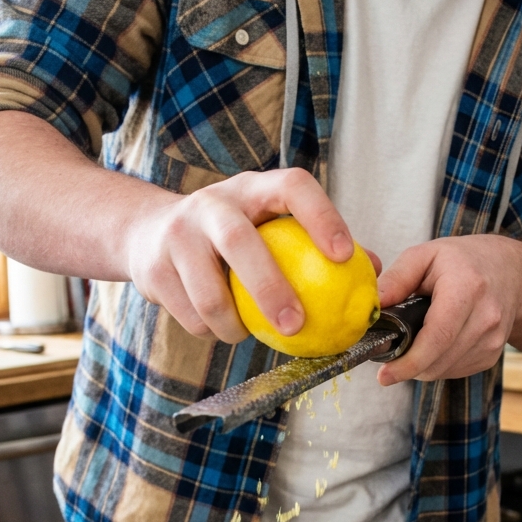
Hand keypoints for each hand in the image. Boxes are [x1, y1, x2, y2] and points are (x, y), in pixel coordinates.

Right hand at [126, 168, 380, 344]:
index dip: (321, 216)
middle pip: (238, 241)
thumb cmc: (231, 235)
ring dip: (234, 324)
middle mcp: (211, 204)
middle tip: (296, 325)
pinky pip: (190, 316)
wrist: (148, 233)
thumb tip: (373, 271)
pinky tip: (222, 329)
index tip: (345, 256)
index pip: (292, 187)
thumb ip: (316, 244)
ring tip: (250, 334)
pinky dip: (211, 331)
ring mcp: (176, 234)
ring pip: (208, 292)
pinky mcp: (153, 269)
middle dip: (269, 287)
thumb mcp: (269, 227)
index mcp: (251, 190)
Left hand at [376, 235, 521, 383]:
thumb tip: (374, 307)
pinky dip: (437, 364)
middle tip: (390, 354)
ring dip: (422, 365)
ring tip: (414, 340)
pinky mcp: (492, 355)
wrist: (512, 272)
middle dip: (408, 365)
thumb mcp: (426, 255)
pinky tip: (435, 343)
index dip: (409, 362)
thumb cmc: (464, 261)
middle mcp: (486, 318)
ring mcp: (493, 340)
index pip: (437, 337)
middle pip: (438, 361)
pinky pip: (454, 371)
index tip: (384, 375)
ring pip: (444, 370)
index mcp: (467, 289)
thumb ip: (397, 278)